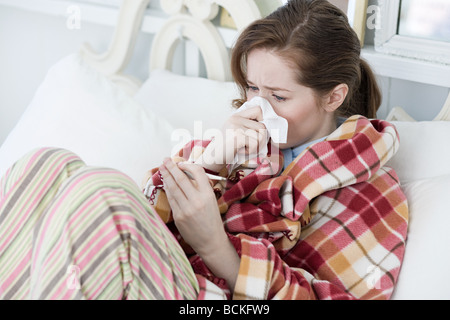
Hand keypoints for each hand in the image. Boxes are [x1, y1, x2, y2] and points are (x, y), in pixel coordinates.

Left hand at [160, 158, 239, 289]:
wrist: (211, 241)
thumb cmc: (212, 219)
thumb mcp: (211, 201)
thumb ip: (200, 188)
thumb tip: (185, 173)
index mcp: (208, 194)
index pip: (197, 172)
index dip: (187, 165)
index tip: (181, 163)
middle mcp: (197, 200)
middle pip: (181, 178)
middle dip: (171, 167)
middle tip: (165, 160)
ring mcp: (186, 209)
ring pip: (173, 188)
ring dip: (166, 177)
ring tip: (162, 169)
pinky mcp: (178, 217)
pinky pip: (171, 199)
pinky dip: (167, 190)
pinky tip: (165, 184)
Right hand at [197, 106, 266, 171]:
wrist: (213, 157)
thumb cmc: (227, 146)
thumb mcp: (235, 131)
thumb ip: (247, 125)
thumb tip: (265, 127)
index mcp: (236, 116)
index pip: (258, 109)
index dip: (263, 120)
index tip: (258, 130)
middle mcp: (236, 119)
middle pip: (262, 126)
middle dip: (260, 139)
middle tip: (250, 145)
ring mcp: (236, 127)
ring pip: (260, 136)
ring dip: (255, 146)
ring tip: (244, 148)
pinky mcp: (237, 136)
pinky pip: (255, 144)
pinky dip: (250, 151)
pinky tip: (241, 151)